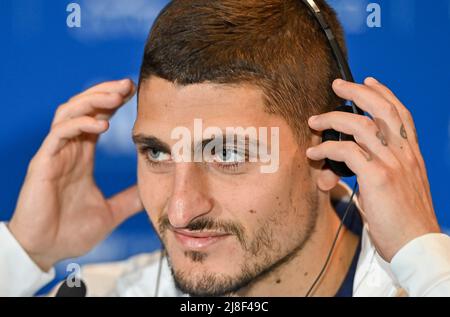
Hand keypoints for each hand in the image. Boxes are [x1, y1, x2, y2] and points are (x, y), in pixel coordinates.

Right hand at [8, 79, 142, 270]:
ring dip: (92, 101)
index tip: (133, 92)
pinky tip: (100, 124)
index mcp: (82, 157)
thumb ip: (128, 199)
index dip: (112, 103)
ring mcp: (54, 155)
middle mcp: (68, 150)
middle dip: (104, 93)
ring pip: (69, 113)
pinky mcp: (43, 164)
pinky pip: (59, 134)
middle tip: (128, 84)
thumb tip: (150, 193)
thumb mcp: (110, 212)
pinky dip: (79, 124)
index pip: (97, 119)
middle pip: (83, 109)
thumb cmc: (70, 232)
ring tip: (116, 96)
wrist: (45, 252)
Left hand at [306, 77, 440, 261]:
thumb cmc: (404, 221)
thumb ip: (375, 171)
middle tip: (337, 85)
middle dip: (357, 91)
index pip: (400, 114)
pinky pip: (346, 152)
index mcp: (412, 155)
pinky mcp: (378, 178)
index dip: (384, 93)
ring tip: (314, 122)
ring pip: (359, 126)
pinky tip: (314, 154)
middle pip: (382, 109)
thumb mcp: (397, 189)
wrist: (417, 246)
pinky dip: (326, 149)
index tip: (368, 80)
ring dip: (331, 120)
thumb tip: (342, 168)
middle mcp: (404, 154)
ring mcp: (392, 164)